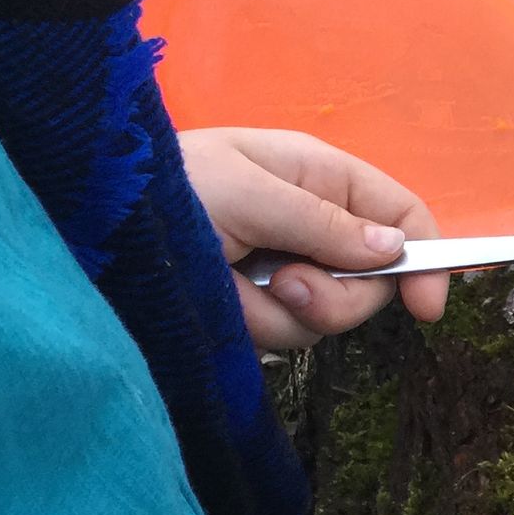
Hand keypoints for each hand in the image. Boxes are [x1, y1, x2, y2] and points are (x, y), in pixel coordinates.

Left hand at [179, 127, 446, 350]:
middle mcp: (312, 225)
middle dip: (335, 294)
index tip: (426, 307)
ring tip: (234, 285)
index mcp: (320, 178)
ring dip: (283, 312)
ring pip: (327, 316)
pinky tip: (219, 301)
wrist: (87, 223)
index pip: (401, 215)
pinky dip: (253, 325)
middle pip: (371, 280)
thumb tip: (394, 249)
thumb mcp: (249, 191)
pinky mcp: (255, 307)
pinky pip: (285, 336)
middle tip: (286, 284)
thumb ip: (322, 222)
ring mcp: (284, 268)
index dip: (426, 257)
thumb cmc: (168, 184)